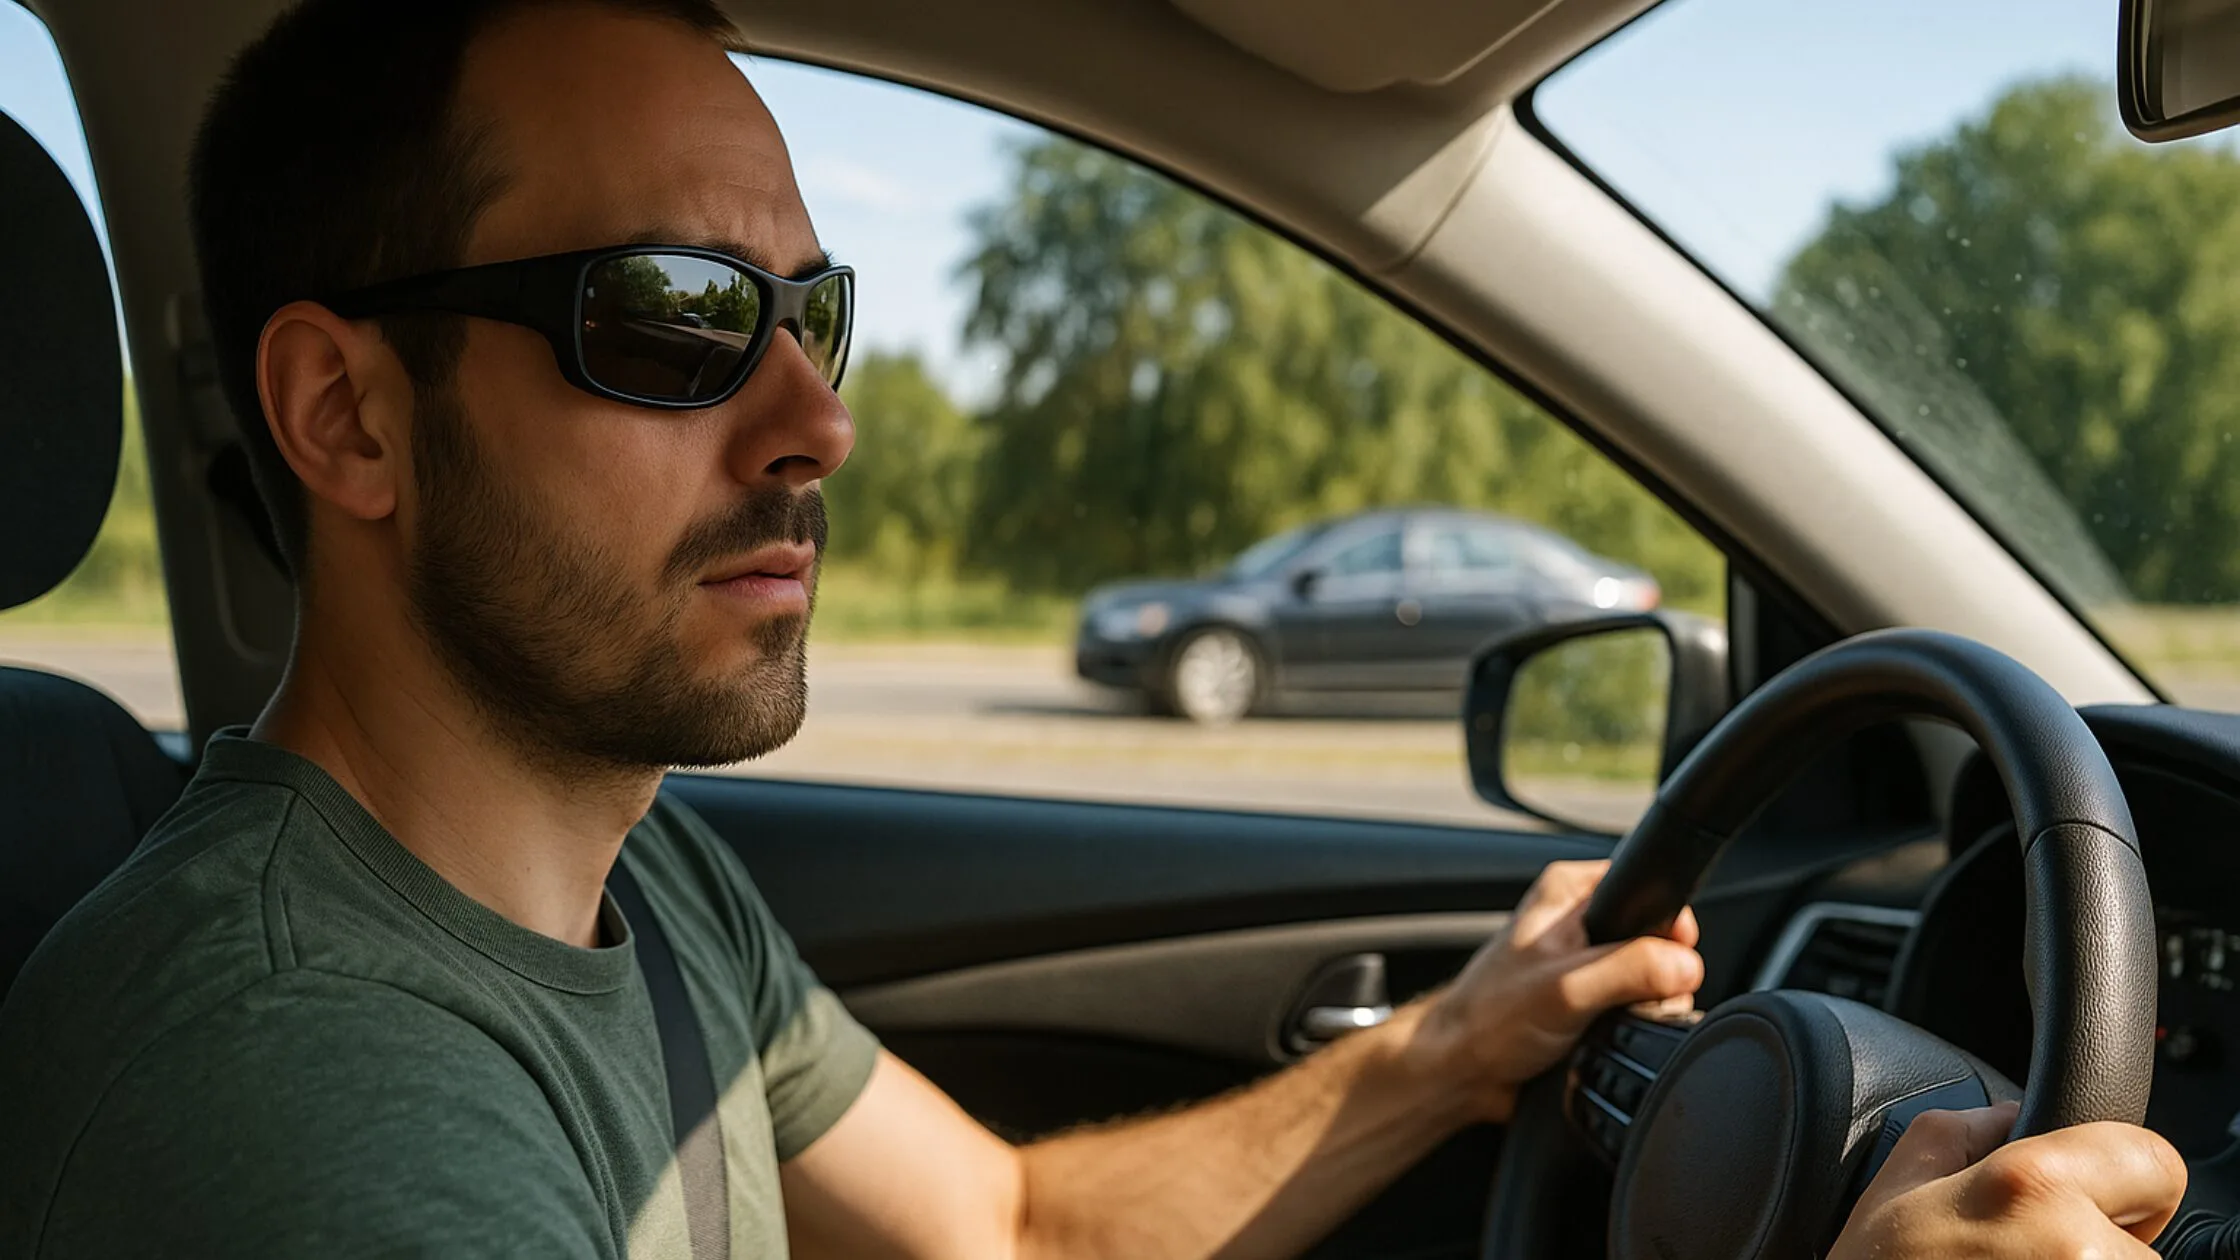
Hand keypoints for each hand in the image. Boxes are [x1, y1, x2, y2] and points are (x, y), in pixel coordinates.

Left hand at [1418, 859, 1701, 1122]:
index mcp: (1570, 890)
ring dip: (1644, 1007)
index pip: (1649, 890)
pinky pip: (1636, 1006)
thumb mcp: (1566, 988)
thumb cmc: (1489, 1021)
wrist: (1463, 1071)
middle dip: (1658, 978)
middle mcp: (1578, 918)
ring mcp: (1585, 959)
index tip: (1670, 962)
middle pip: (1658, 940)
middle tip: (1623, 1003)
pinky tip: (1605, 1038)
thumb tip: (1685, 966)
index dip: (1671, 929)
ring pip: (1652, 977)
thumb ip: (1630, 969)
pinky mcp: (1589, 997)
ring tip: (1604, 1024)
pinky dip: (1632, 1025)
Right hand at [1830, 1102, 2186, 1257]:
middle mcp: (2077, 1248)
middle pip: (2147, 1239)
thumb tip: (2010, 1117)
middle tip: (2031, 1256)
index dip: (2122, 1174)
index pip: (2153, 1160)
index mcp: (2030, 1186)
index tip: (2089, 1198)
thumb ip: (1961, 1132)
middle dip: (2103, 1242)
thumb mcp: (1894, 1187)